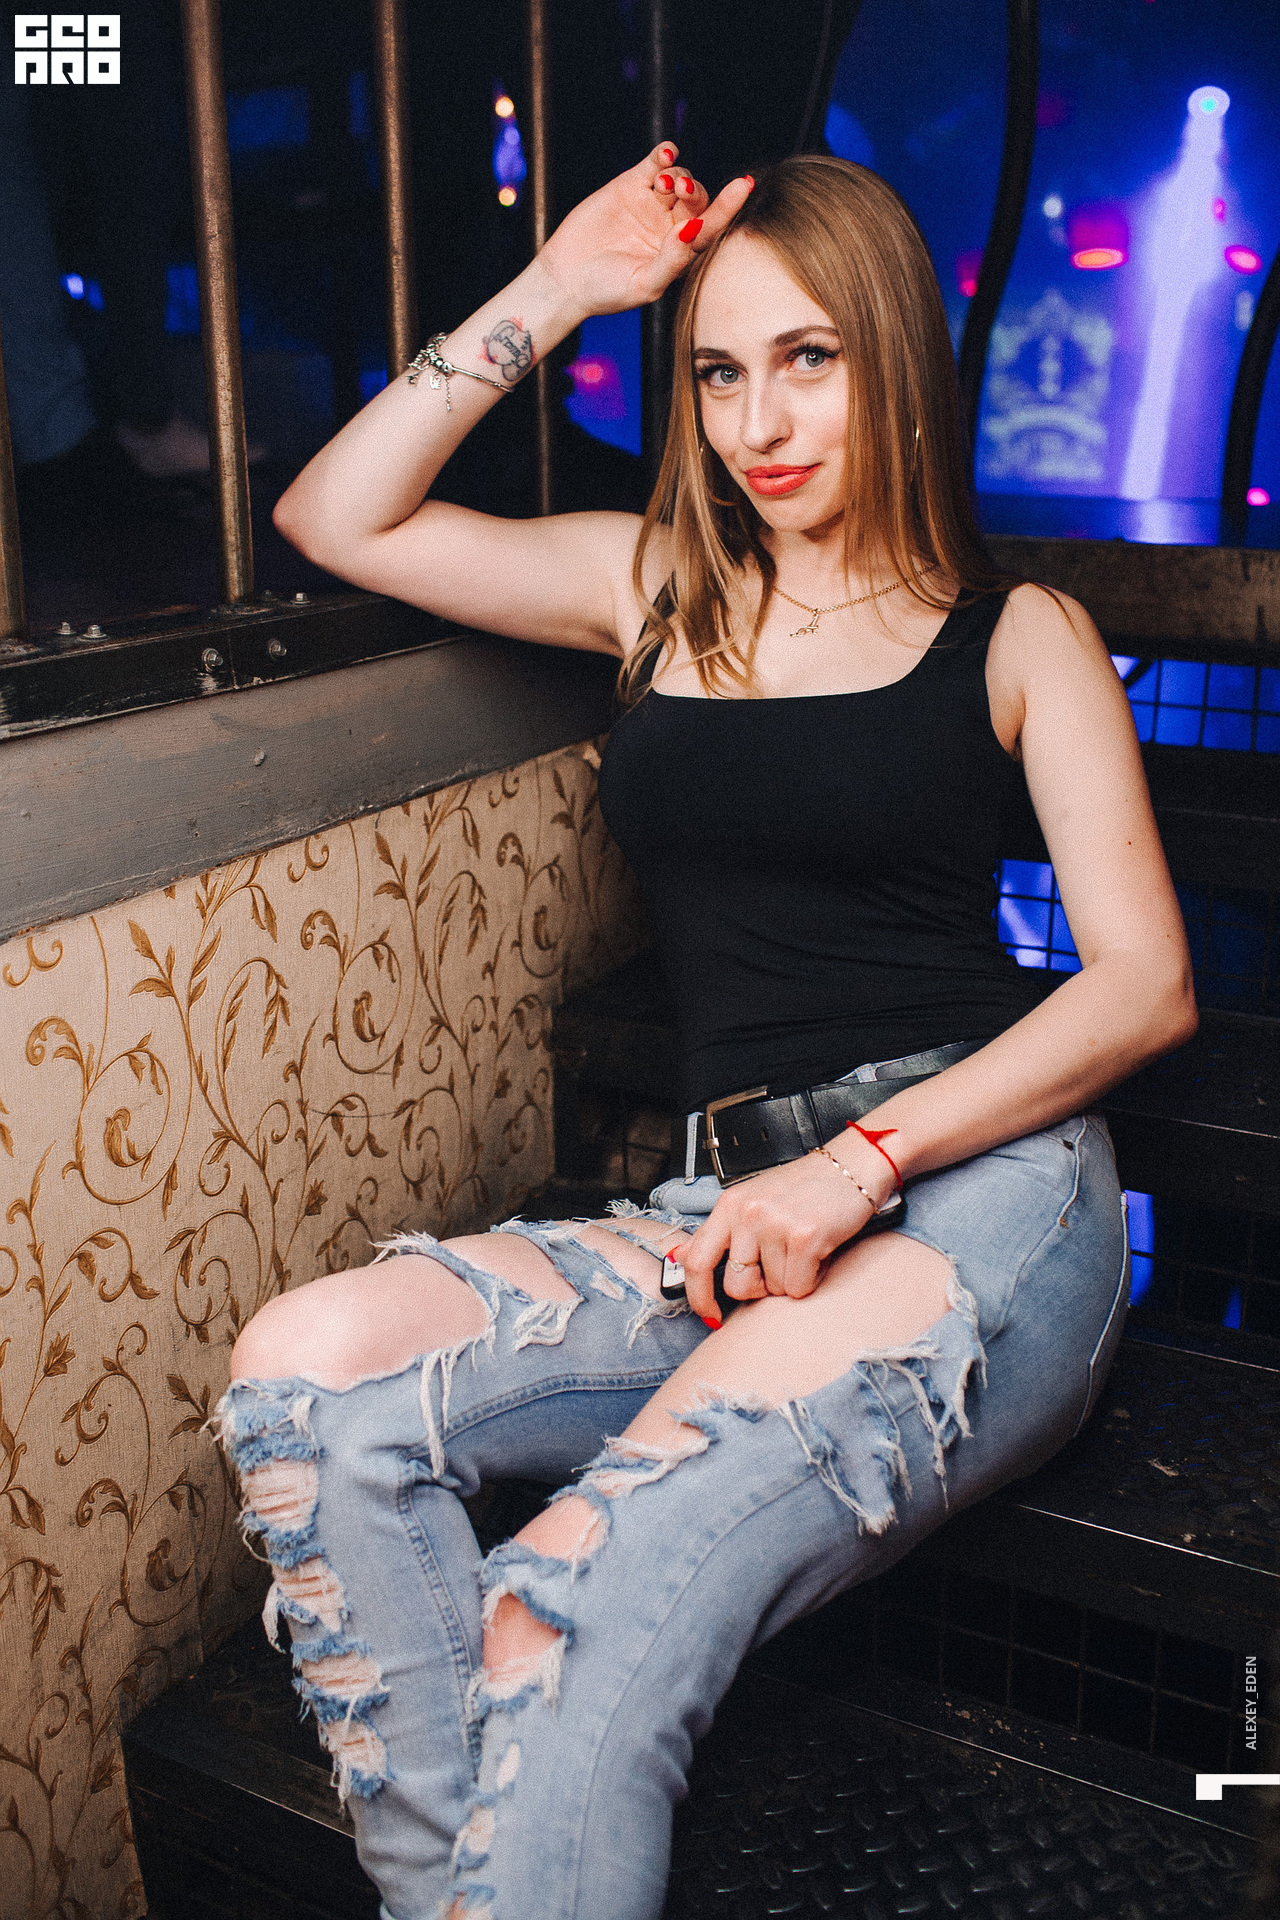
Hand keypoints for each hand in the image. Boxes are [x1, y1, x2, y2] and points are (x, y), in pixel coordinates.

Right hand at [538, 142, 752, 319]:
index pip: (712, 226)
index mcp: (681, 252)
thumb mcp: (644, 285)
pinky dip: (663, 155)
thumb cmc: (607, 291)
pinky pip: (654, 164)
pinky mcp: (630, 186)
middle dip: (693, 191)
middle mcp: (671, 226)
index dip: (728, 206)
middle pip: (696, 198)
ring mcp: (651, 204)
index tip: (744, 185)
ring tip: (662, 185)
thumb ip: (672, 260)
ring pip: (678, 178)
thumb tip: (693, 230)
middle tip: (679, 192)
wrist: (566, 280)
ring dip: (677, 176)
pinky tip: (668, 153)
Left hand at [678, 1146, 892, 1326]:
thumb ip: (719, 1232)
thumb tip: (680, 1256)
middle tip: (779, 1266)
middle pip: (737, 1285)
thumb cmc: (804, 1187)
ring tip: (803, 1249)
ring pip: (774, 1289)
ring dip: (792, 1278)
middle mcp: (748, 1213)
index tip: (710, 1315)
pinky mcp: (805, 1238)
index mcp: (730, 1204)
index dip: (698, 1296)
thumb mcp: (752, 1201)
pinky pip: (799, 1287)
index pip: (697, 1260)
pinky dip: (812, 1278)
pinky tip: (818, 1253)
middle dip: (760, 1288)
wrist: (851, 1164)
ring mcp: (775, 1225)